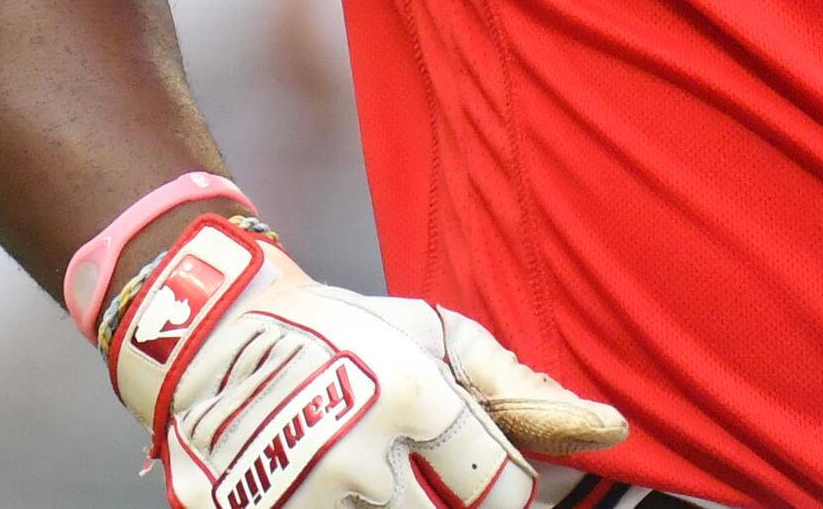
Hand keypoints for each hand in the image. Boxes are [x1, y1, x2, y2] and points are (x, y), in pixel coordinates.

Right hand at [107, 213, 629, 508]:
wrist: (215, 339)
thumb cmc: (340, 330)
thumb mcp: (432, 331)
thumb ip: (514, 381)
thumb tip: (607, 426)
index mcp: (413, 397)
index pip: (502, 490)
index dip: (507, 489)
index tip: (494, 477)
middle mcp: (361, 454)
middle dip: (456, 506)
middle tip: (435, 479)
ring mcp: (307, 496)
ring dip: (396, 505)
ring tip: (379, 469)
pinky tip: (336, 481)